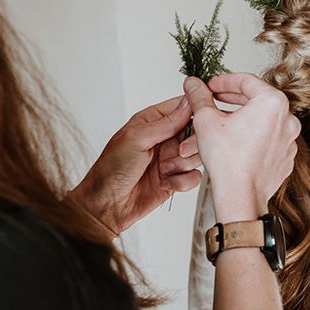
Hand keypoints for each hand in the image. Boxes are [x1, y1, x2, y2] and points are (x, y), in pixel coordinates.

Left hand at [70, 95, 202, 234]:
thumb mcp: (136, 139)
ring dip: (182, 164)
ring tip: (164, 170)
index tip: (202, 118)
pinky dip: (182, 181)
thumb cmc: (111, 169)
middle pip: (197, 131)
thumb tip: (188, 104)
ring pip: (197, 154)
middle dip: (190, 143)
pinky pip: (194, 176)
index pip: (183, 106)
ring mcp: (171, 158)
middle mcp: (165, 137)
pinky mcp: (176, 178)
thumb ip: (165, 122)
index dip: (196, 109)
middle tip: (178, 151)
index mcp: (153, 120)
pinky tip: (165, 183)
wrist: (107, 204)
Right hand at [182, 73, 300, 222]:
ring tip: (220, 123)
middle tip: (213, 100)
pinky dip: (252, 137)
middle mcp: (287, 119)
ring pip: (261, 121)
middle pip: (256, 100)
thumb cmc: (228, 161)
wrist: (240, 195)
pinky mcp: (285, 156)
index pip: (246, 80)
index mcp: (273, 103)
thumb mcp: (206, 120)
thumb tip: (193, 84)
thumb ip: (200, 97)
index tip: (211, 86)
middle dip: (231, 100)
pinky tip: (234, 142)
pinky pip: (267, 139)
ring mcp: (289, 139)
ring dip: (240, 119)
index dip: (223, 81)